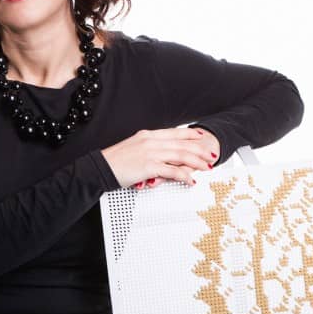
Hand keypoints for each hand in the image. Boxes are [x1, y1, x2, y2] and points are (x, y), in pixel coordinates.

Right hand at [100, 127, 218, 188]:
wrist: (102, 167)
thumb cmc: (116, 160)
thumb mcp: (133, 147)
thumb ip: (148, 146)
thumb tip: (160, 151)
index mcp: (148, 135)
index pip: (174, 133)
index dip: (189, 135)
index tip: (200, 137)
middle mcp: (151, 141)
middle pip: (181, 144)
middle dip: (199, 150)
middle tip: (210, 155)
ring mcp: (151, 153)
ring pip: (181, 156)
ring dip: (197, 162)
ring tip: (206, 167)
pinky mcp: (149, 167)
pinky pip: (172, 171)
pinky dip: (184, 175)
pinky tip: (190, 180)